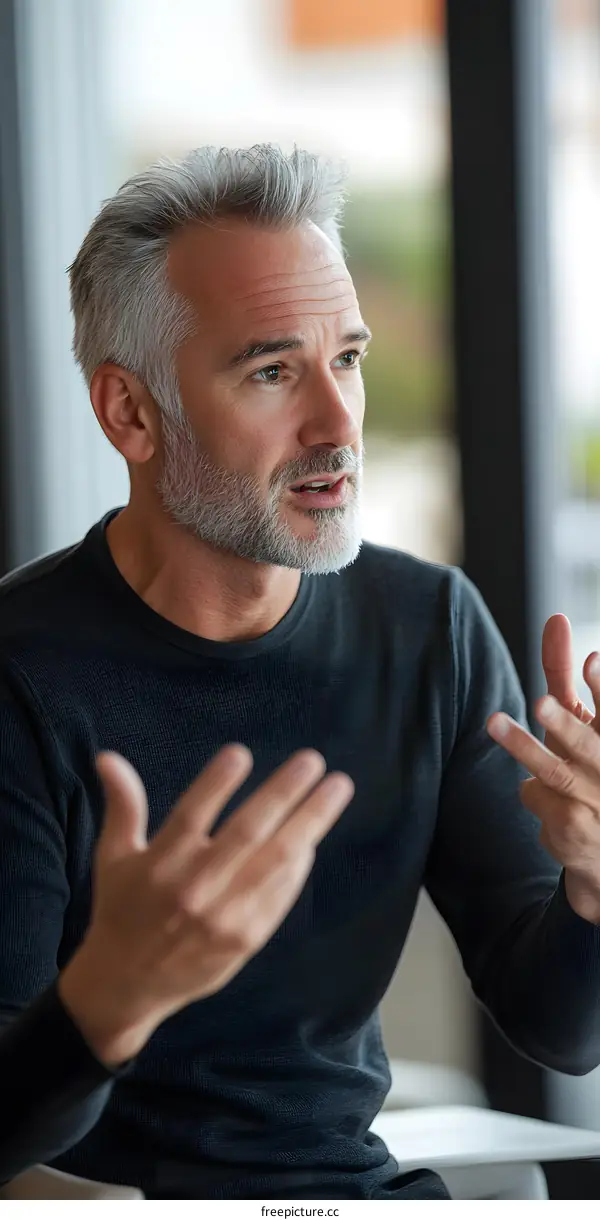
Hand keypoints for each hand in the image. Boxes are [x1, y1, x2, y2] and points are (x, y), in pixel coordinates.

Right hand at [58, 746, 352, 1064]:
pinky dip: (299, 866)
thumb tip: (108, 757)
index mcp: (161, 863)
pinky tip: (313, 840)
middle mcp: (196, 887)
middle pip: (248, 831)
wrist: (127, 985)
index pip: (192, 813)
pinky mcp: (247, 938)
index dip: (216, 782)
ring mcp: (226, 915)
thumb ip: (123, 805)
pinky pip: (281, 894)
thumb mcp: (114, 856)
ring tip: (336, 790)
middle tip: (312, 761)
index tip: (241, 753)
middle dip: (285, 792)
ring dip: (310, 822)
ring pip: (276, 860)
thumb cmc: (121, 909)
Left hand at [487, 614, 599, 923]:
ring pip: (554, 773)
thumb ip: (565, 674)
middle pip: (586, 745)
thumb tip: (556, 620)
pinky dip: (530, 791)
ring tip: (494, 722)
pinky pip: (533, 795)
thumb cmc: (591, 768)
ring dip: (524, 747)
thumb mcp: (583, 723)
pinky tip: (541, 798)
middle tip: (540, 703)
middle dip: (564, 724)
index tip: (593, 658)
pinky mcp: (572, 828)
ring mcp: (595, 800)